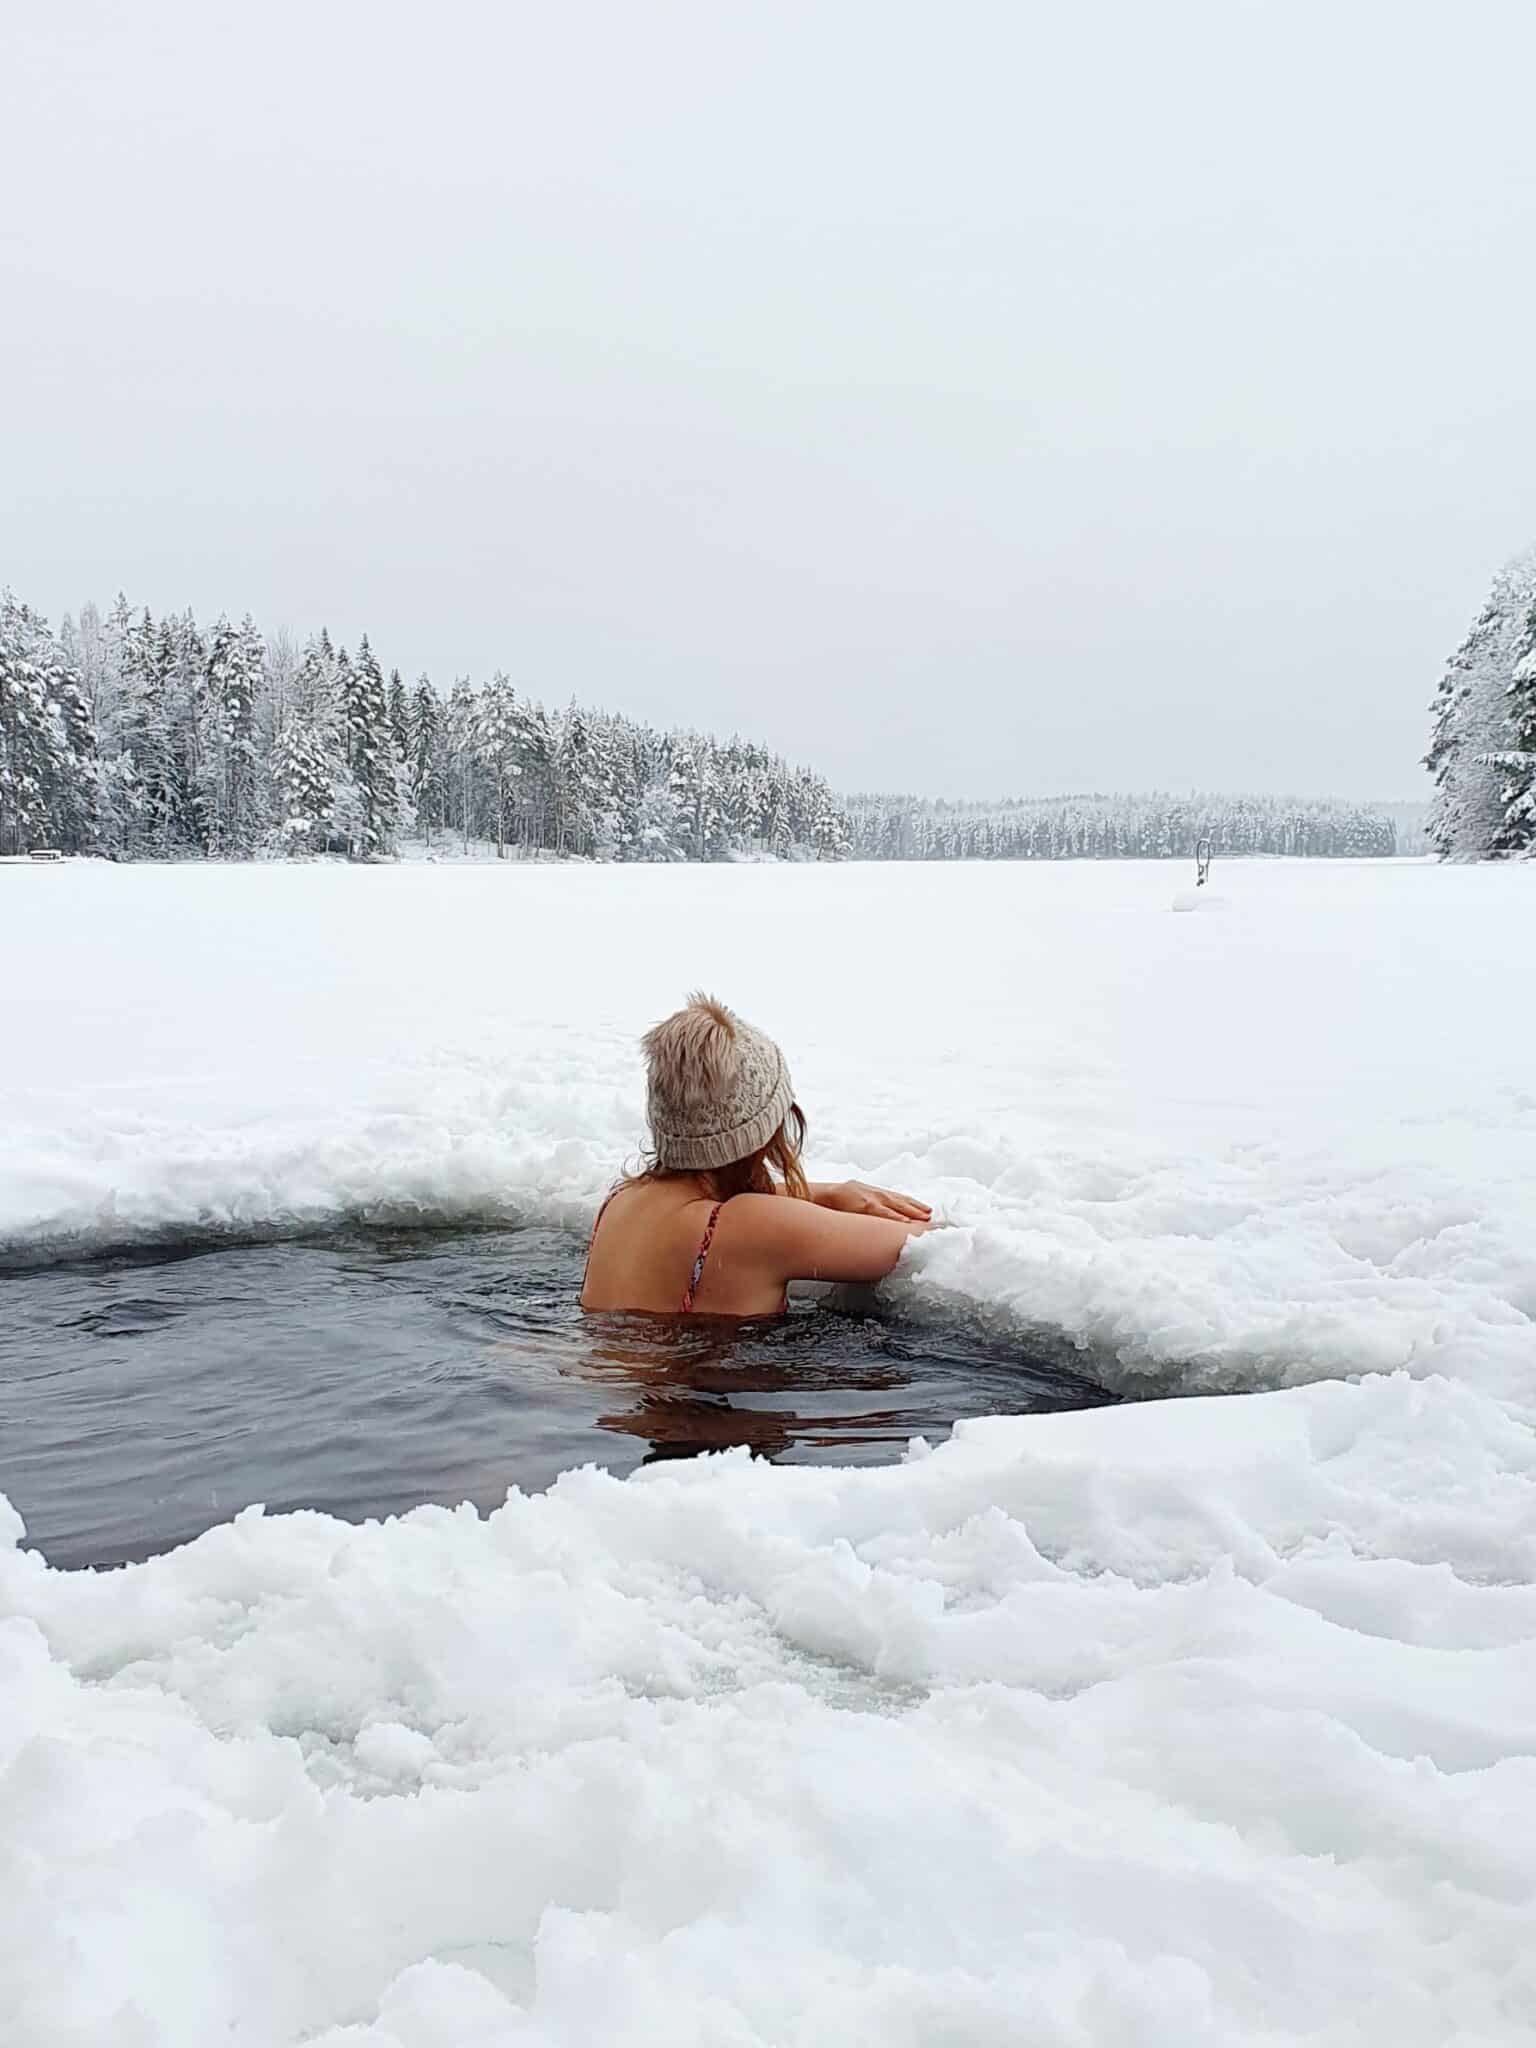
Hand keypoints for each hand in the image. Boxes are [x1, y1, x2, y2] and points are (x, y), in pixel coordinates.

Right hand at [813, 1180, 931, 1222]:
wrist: (822, 1195)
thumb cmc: (837, 1201)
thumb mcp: (856, 1200)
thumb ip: (868, 1207)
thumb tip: (877, 1218)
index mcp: (873, 1192)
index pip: (897, 1198)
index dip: (912, 1203)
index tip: (926, 1210)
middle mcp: (875, 1193)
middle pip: (901, 1200)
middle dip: (917, 1208)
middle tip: (932, 1215)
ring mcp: (871, 1198)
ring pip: (897, 1205)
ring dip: (913, 1212)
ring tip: (926, 1218)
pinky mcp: (865, 1205)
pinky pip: (884, 1213)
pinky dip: (896, 1217)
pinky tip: (906, 1222)